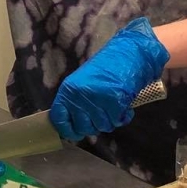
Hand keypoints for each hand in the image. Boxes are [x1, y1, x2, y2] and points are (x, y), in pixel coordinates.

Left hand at [49, 17, 169, 140]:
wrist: (127, 54)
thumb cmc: (105, 69)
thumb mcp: (82, 84)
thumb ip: (76, 103)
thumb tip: (75, 127)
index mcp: (68, 90)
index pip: (60, 119)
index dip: (68, 130)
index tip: (77, 133)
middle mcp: (79, 96)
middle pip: (83, 127)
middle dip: (94, 126)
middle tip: (102, 115)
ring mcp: (96, 100)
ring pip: (102, 126)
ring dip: (110, 120)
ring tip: (113, 106)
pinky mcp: (114, 102)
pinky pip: (117, 121)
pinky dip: (123, 117)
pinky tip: (124, 107)